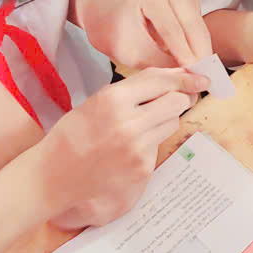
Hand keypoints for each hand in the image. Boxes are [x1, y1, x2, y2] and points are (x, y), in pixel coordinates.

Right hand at [39, 67, 207, 226]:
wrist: (53, 177)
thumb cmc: (71, 135)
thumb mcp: (96, 101)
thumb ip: (132, 90)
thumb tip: (172, 77)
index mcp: (112, 99)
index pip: (161, 80)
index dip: (184, 76)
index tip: (200, 76)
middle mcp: (128, 123)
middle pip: (177, 101)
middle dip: (178, 98)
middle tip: (172, 100)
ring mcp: (138, 148)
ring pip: (172, 123)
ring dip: (164, 120)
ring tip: (139, 127)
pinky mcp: (142, 169)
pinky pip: (159, 145)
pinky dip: (150, 143)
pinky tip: (128, 149)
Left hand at [84, 0, 212, 69]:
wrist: (113, 22)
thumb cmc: (119, 37)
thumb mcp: (135, 55)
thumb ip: (162, 64)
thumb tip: (191, 75)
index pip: (170, 27)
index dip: (183, 52)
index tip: (193, 72)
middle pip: (189, 23)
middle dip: (199, 51)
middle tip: (206, 75)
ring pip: (198, 24)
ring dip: (203, 48)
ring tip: (205, 71)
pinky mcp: (188, 1)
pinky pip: (199, 25)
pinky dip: (200, 43)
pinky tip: (200, 60)